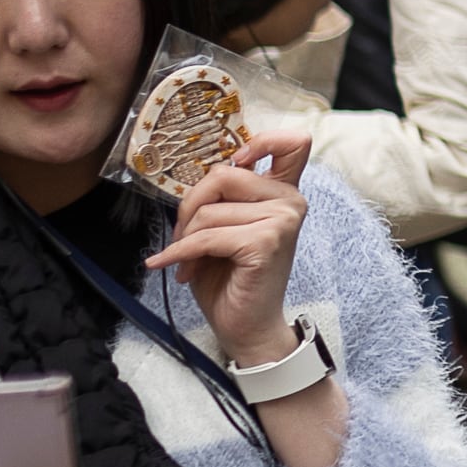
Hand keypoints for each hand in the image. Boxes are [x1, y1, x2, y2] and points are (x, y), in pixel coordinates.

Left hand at [148, 129, 314, 366]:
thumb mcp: (225, 228)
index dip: (261, 140)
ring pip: (210, 210)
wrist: (246, 326)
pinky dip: (182, 253)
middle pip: (224, 174)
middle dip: (190, 206)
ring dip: (184, 238)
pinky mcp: (266, 242)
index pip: (292, 144)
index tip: (237, 159)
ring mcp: (282, 220)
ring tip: (184, 261)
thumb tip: (199, 178)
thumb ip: (224, 198)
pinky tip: (174, 268)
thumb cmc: (231, 278)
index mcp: (282, 192)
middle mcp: (289, 200)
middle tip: (181, 236)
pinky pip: (208, 236)